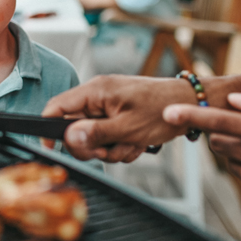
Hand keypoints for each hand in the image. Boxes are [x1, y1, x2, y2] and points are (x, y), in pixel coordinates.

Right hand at [41, 75, 190, 161]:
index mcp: (95, 91)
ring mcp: (108, 106)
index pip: (56, 107)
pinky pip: (108, 137)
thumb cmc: (164, 109)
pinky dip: (121, 145)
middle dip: (92, 146)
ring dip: (111, 148)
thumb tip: (68, 138)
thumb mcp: (128, 128)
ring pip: (93, 137)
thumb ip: (95, 134)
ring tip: (132, 143)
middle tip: (110, 149)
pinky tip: (137, 142)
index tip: (51, 149)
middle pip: (75, 128)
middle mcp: (98, 96)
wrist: (192, 104)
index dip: (48, 129)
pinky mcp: (118, 115)